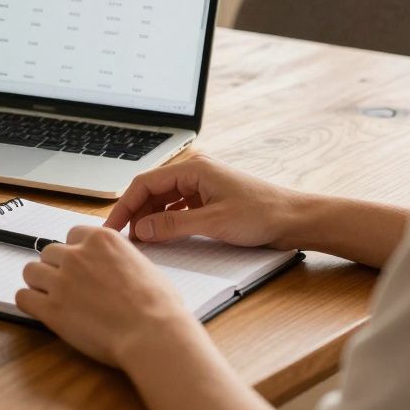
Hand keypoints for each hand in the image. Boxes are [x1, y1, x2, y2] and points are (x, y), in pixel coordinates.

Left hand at [16, 225, 195, 367]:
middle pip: (49, 252)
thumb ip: (118, 259)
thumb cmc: (159, 306)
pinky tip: (41, 311)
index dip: (75, 252)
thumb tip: (114, 267)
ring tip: (53, 298)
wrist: (153, 333)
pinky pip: (23, 297)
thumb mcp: (142, 266)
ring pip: (31, 271)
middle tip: (69, 287)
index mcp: (101, 240)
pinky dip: (30, 303)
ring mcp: (61, 280)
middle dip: (56, 268)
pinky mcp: (51, 308)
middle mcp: (77, 255)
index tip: (80, 267)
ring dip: (40, 283)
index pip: (72, 235)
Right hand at [104, 154, 304, 246]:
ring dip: (151, 219)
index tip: (113, 228)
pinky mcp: (209, 198)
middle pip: (151, 191)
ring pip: (163, 200)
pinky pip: (177, 207)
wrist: (296, 219)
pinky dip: (167, 221)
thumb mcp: (212, 223)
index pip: (144, 183)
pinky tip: (163, 236)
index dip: (125, 206)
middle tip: (125, 238)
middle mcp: (194, 171)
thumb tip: (140, 231)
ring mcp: (202, 184)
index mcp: (193, 168)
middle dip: (136, 214)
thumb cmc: (262, 214)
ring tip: (142, 240)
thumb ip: (172, 226)